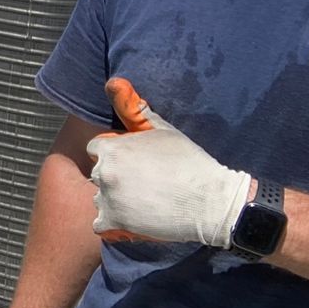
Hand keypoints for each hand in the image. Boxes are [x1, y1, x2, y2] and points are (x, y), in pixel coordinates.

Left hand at [87, 78, 249, 248]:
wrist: (211, 201)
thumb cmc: (189, 161)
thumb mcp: (162, 130)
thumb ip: (133, 108)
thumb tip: (113, 82)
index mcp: (110, 148)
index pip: (97, 149)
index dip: (117, 155)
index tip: (137, 163)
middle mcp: (103, 172)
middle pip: (100, 174)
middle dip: (117, 177)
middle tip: (147, 184)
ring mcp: (106, 198)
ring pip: (101, 198)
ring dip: (116, 201)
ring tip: (146, 201)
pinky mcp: (113, 223)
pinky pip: (100, 225)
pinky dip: (114, 224)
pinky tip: (136, 218)